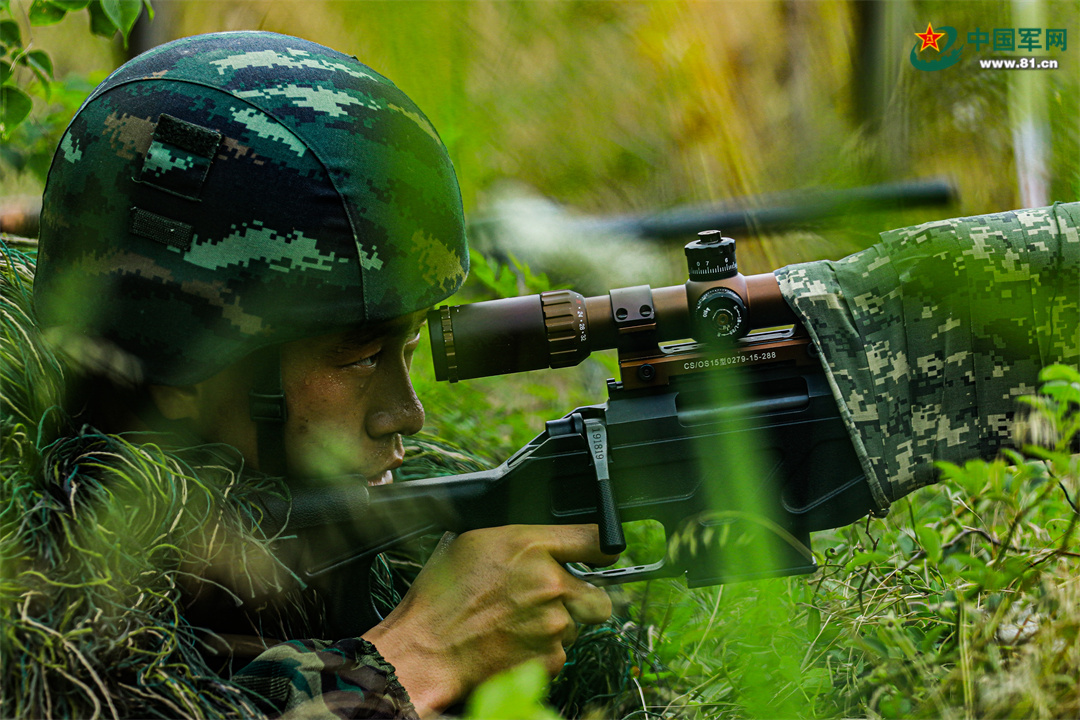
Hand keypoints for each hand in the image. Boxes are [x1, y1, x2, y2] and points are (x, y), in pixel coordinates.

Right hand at [361, 524, 616, 716]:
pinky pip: (562, 651)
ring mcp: (554, 623)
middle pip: (600, 593)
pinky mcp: (551, 658)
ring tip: (518, 623)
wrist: (428, 651)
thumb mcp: (473, 542)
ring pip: (578, 625)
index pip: (594, 538)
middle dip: (582, 598)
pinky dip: (544, 650)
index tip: (602, 554)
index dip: (601, 547)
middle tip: (553, 600)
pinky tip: (514, 642)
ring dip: (558, 625)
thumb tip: (541, 537)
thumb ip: (518, 537)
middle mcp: (550, 583)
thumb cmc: (442, 597)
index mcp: (530, 546)